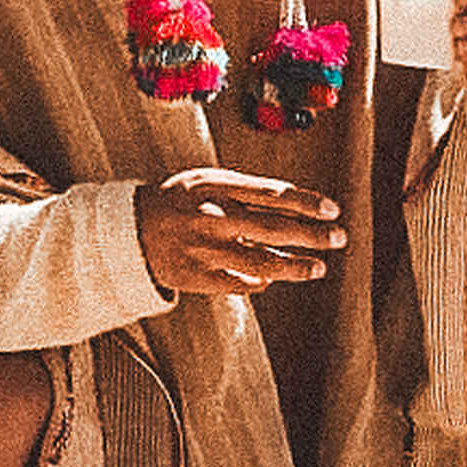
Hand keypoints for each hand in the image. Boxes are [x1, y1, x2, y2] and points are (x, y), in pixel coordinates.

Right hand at [135, 167, 343, 294]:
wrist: (127, 230)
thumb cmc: (180, 202)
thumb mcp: (208, 182)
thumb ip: (247, 192)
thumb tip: (296, 209)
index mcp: (215, 187)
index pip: (272, 194)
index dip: (307, 202)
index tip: (334, 210)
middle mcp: (211, 217)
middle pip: (272, 228)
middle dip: (312, 235)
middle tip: (340, 239)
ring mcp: (203, 249)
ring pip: (260, 262)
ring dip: (295, 267)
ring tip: (319, 268)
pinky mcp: (194, 276)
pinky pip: (238, 284)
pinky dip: (260, 282)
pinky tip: (273, 279)